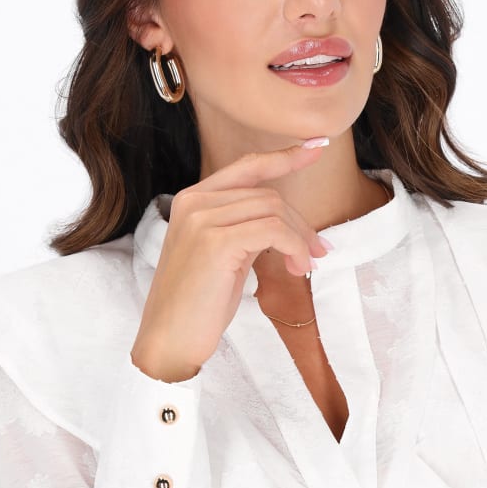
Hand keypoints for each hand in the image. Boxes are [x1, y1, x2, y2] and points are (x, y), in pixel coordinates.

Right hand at [131, 141, 329, 381]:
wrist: (169, 341)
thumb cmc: (198, 304)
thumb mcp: (223, 255)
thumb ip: (244, 228)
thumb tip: (289, 222)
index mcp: (192, 200)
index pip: (247, 167)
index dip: (284, 156)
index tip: (317, 146)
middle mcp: (194, 202)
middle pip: (268, 194)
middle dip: (300, 223)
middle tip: (317, 252)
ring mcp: (202, 219)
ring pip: (274, 209)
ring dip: (300, 238)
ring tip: (304, 266)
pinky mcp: (216, 242)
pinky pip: (273, 231)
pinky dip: (294, 247)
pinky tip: (296, 269)